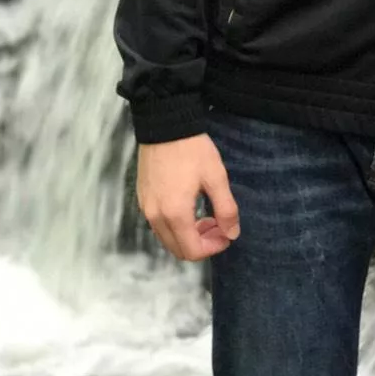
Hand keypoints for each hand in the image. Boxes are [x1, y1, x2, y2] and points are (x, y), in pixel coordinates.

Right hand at [137, 133, 239, 261]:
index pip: (192, 251)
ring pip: (167, 238)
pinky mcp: (142, 198)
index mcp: (175, 214)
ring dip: (188, 235)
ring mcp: (146, 208)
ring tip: (206, 216)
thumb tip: (232, 234)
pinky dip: (175, 226)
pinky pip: (158, 225)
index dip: (213, 248)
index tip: (227, 233)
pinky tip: (189, 207)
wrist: (165, 124)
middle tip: (218, 225)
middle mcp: (155, 217)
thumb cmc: (193, 150)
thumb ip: (226, 209)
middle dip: (201, 244)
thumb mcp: (216, 177)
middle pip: (178, 249)